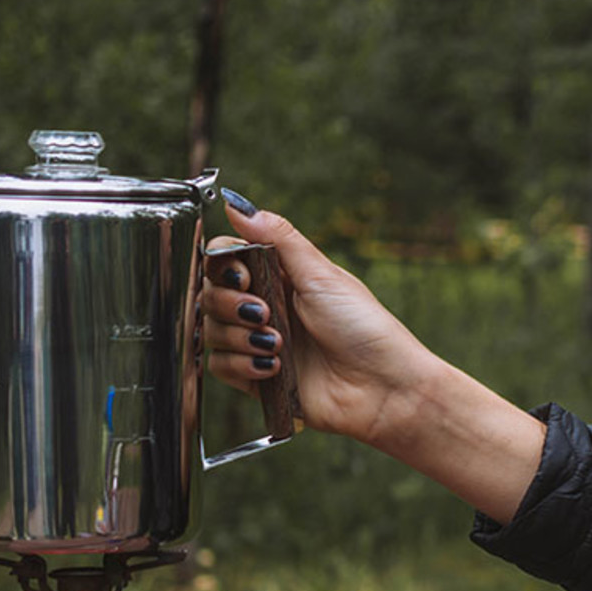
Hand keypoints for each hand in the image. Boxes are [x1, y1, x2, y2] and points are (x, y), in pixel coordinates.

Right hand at [200, 202, 442, 448]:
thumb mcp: (321, 274)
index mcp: (280, 275)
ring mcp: (259, 342)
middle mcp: (265, 305)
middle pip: (210, 294)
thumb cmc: (364, 328)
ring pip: (212, 331)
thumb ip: (277, 237)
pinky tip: (273, 367)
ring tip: (278, 344)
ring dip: (240, 337)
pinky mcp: (256, 377)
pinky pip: (220, 366)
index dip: (222, 265)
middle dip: (230, 303)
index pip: (225, 258)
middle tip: (263, 313)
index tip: (242, 276)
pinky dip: (242, 365)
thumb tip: (236, 203)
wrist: (382, 387)